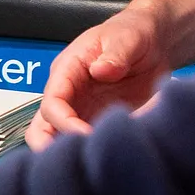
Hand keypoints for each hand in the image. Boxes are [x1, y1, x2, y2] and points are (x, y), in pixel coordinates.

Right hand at [24, 6, 168, 150]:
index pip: (51, 104)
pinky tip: (118, 153)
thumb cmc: (132, 34)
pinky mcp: (100, 122)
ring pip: (59, 140)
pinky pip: (90, 143)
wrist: (153, 43)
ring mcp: (83, 111)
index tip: (86, 135)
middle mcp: (69, 94)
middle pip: (42, 129)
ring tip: (99, 159)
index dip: (64, 123)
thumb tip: (100, 70)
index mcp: (67, 71)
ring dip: (73, 153)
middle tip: (81, 160)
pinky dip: (98, 152)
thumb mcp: (125, 37)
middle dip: (52, 148)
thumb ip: (114, 53)